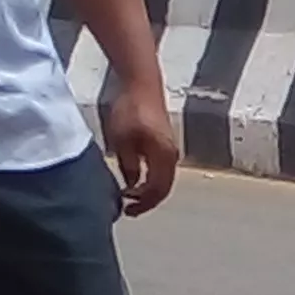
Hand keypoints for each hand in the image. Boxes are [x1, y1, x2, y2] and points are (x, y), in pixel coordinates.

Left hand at [102, 74, 178, 216]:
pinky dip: (150, 180)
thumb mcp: (122, 141)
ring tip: (130, 197)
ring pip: (163, 180)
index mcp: (163, 156)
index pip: (157, 190)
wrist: (142, 85)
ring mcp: (171, 150)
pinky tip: (135, 180)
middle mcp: (172, 156)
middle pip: (163, 189)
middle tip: (128, 208)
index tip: (127, 209)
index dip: (143, 204)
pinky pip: (161, 170)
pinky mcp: (165, 144)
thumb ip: (127, 166)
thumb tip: (131, 185)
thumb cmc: (131, 109)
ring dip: (148, 191)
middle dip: (146, 201)